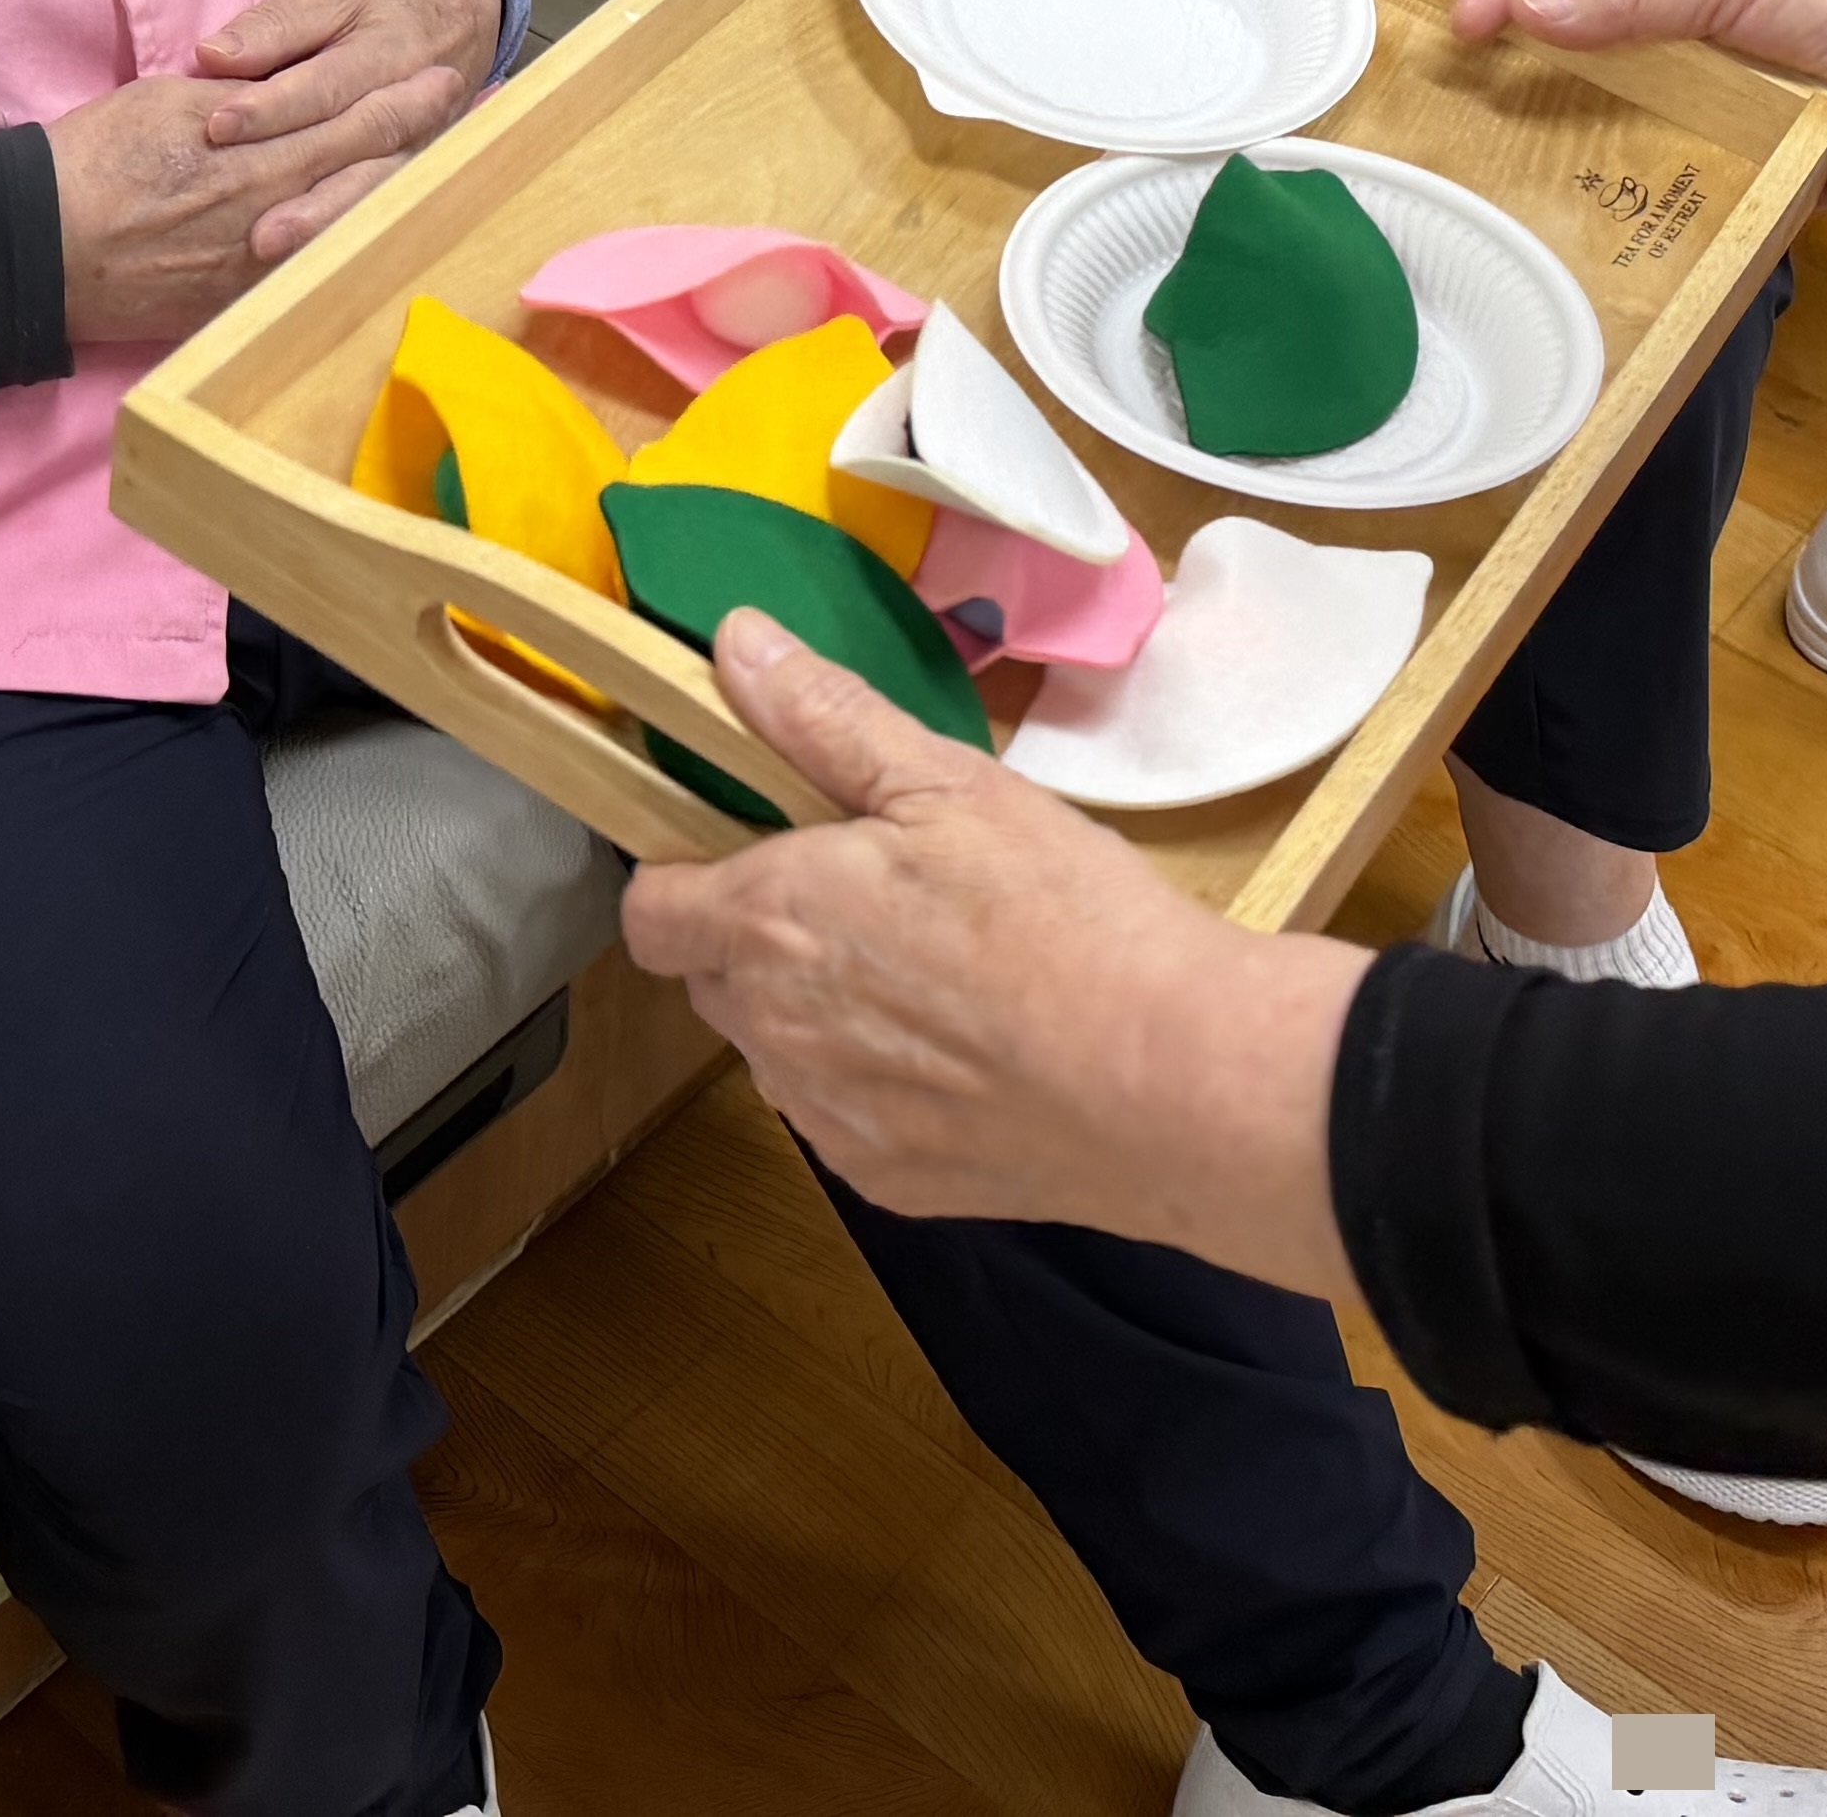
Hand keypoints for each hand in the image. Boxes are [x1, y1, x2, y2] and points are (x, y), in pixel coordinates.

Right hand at [54, 0, 492, 354]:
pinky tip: (383, 239)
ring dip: (400, 193)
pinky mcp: (238, 302)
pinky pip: (312, 274)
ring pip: (351, 223)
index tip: (441, 80)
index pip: (349, 116)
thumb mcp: (166, 100)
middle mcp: (265, 203)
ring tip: (444, 173)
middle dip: (418, 140)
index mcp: (249, 145)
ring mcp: (257, 260)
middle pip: (365, 169)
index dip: (402, 99)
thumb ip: (240, 98)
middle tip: (465, 116)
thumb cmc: (92, 160)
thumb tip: (286, 86)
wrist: (36, 244)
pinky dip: (353, 250)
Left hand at [191, 0, 501, 248]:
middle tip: (247, 219)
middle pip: (353, 152)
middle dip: (300, 187)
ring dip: (324, 223)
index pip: (322, 87)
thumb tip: (214, 55)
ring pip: (370, 192)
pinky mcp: (412, 177)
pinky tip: (297, 267)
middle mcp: (412, 110)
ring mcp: (417, 150)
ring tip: (271, 248)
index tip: (218, 126)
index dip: (271, 107)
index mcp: (387, 54)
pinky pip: (378, 212)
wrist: (458, 14)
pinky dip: (340, 238)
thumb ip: (275, 25)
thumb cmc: (380, 0)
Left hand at [621, 616, 1363, 1299]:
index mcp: (770, 922)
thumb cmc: (1066, 918)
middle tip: (871, 897)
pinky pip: (842, 1118)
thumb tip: (735, 645)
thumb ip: (824, 717)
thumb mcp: (951, 783)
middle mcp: (773, 1032)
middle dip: (764, 936)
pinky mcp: (886, 1182)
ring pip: (779, 1051)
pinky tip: (966, 1051)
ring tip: (934, 974)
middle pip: (715, 978)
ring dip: (818, 1012)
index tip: (753, 846)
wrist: (1175, 1084)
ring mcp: (827, 1117)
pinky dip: (878, 1082)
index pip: (650, 911)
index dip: (686, 873)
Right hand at [1452, 0, 1826, 208]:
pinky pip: (1650, 186)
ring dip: (1551, 142)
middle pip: (1564, 50)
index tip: (1468, 29)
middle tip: (1453, 111)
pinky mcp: (1715, 172)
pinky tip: (1570, 224)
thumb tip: (1527, 6)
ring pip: (1598, 122)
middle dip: (1508, 71)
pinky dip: (1613, 200)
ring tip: (1491, 177)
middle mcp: (1665, 37)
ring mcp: (1687, 107)